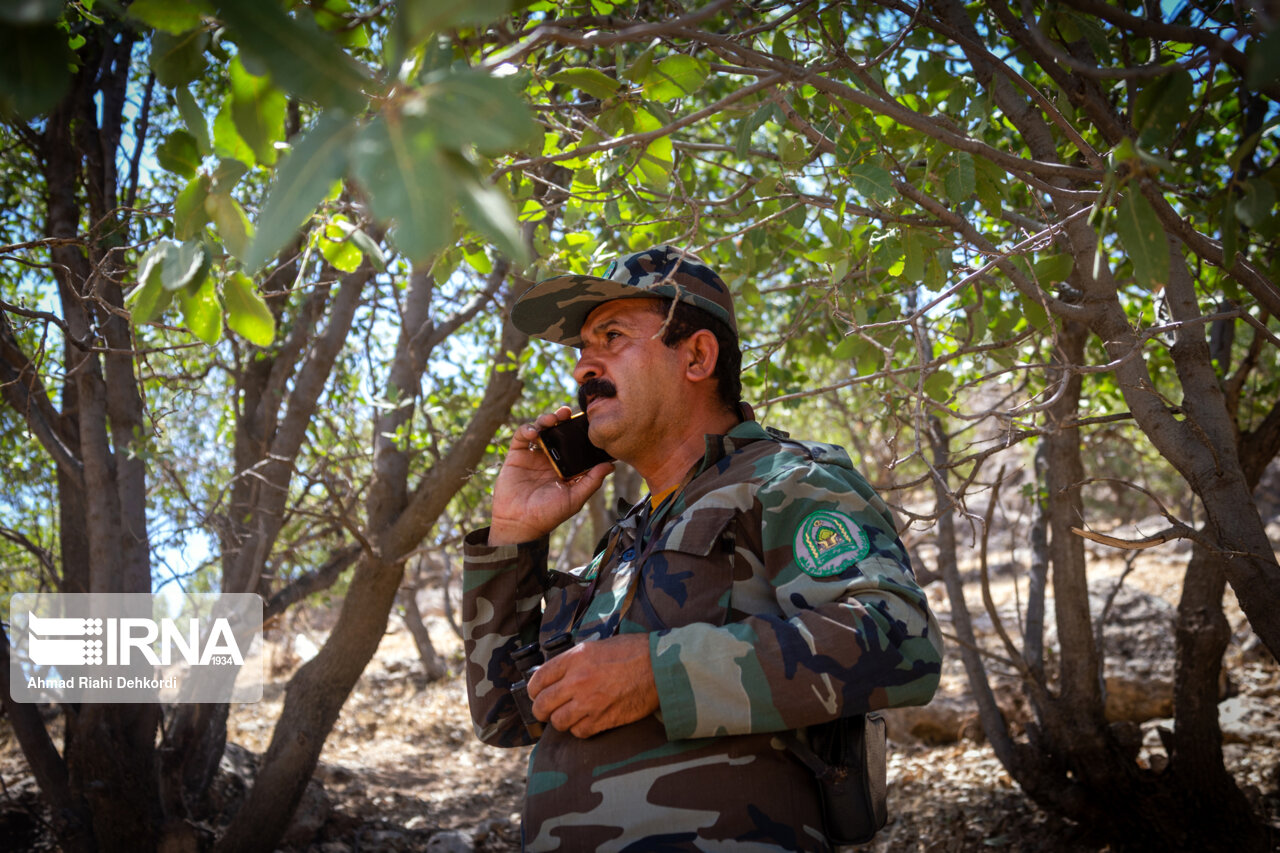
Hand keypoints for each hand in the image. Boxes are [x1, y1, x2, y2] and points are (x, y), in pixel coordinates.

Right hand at [487, 406, 613, 545]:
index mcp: (566, 467)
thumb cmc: (548, 515)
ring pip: (542, 429)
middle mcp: (551, 459)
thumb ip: (591, 482)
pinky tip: (533, 432)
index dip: (581, 432)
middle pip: (559, 432)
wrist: (518, 523)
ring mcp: (533, 456)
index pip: (576, 444)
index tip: (588, 422)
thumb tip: (611, 465)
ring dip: (546, 419)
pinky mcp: (517, 455)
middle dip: (563, 420)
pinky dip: (527, 429)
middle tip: (568, 412)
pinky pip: (521, 436)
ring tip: (552, 419)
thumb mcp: (574, 499)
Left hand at [527, 634, 659, 737]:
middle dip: (540, 709)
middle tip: (546, 710)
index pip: (538, 678)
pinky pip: (578, 732)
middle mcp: (577, 680)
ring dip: (560, 720)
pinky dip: (579, 729)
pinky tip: (585, 721)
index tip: (536, 693)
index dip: (533, 689)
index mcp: (575, 658)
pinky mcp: (602, 719)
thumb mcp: (597, 646)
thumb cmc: (633, 652)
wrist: (660, 667)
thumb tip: (557, 675)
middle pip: (542, 704)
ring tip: (567, 716)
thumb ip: (574, 661)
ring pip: (558, 722)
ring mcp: (589, 702)